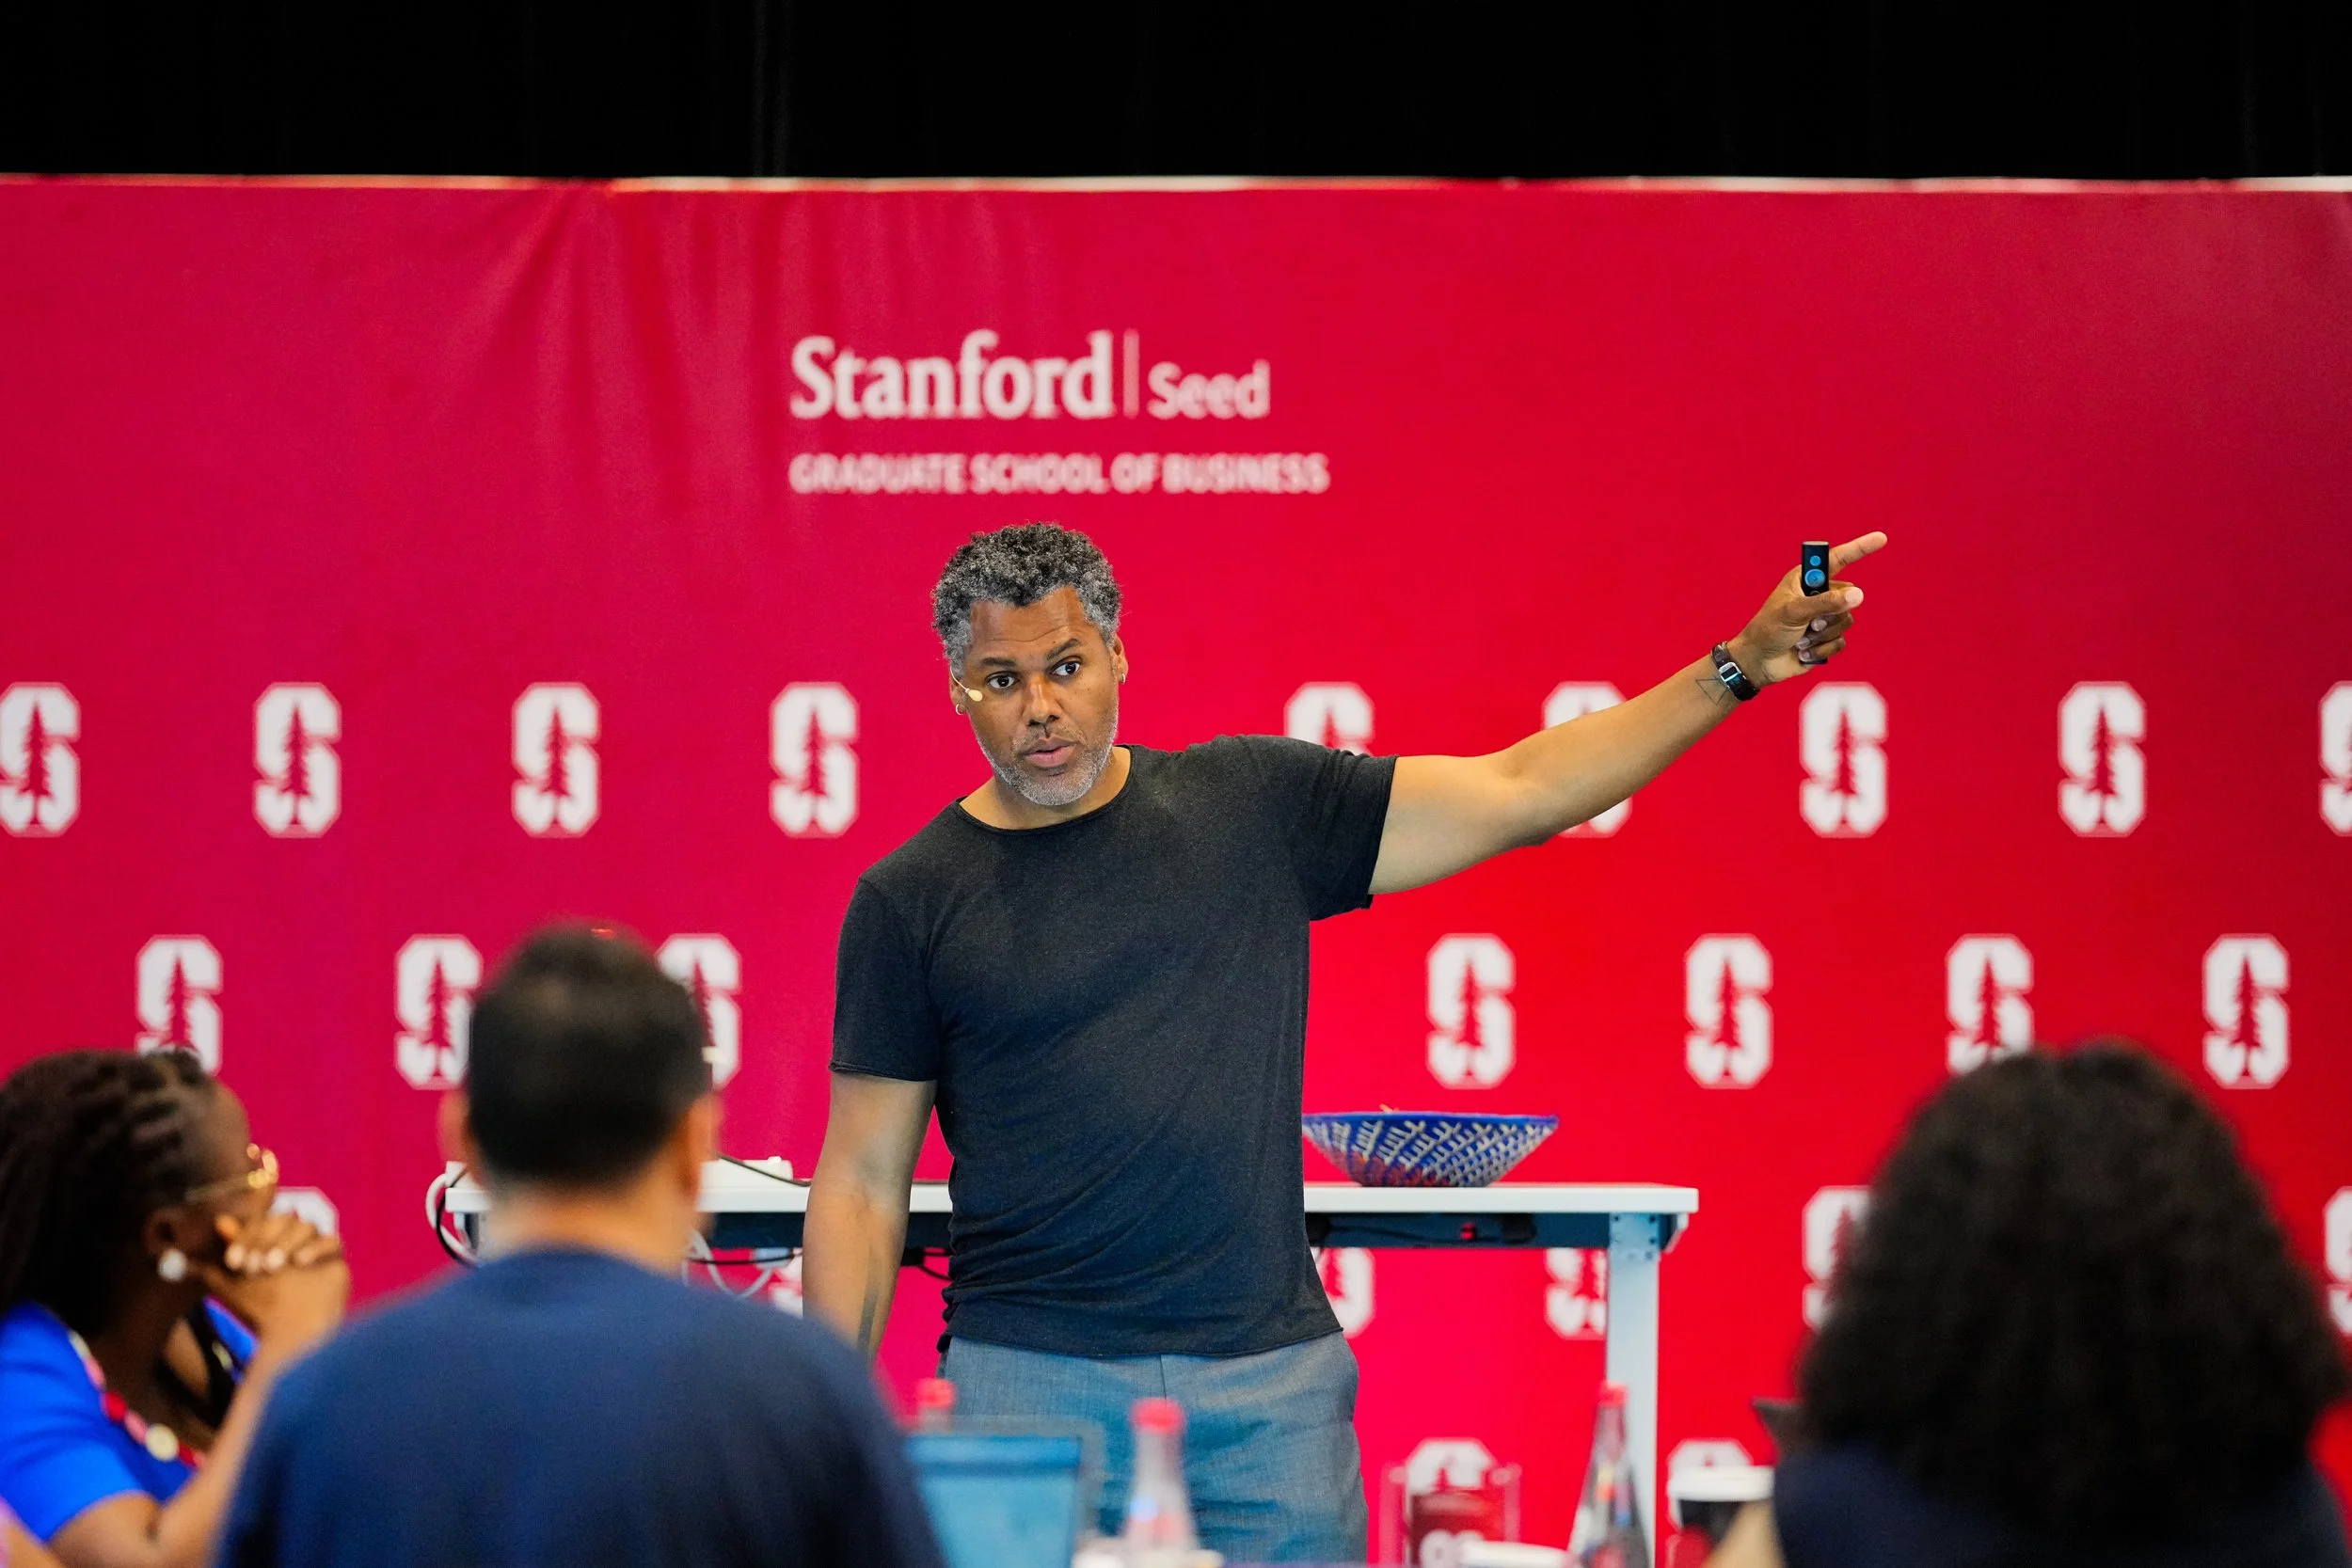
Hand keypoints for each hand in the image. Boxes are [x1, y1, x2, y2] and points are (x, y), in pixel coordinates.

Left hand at [204, 1212, 348, 1350]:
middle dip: (264, 1239)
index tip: (233, 1261)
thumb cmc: (259, 1307)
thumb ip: (230, 1252)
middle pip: (282, 1218)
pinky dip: (315, 1247)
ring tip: (272, 1266)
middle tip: (253, 1266)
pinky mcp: (336, 1258)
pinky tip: (299, 1262)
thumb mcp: (236, 1281)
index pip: (259, 1220)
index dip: (245, 1237)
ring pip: (306, 1226)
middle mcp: (294, 1236)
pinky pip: (332, 1241)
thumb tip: (221, 1221)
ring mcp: (316, 1244)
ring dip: (286, 1242)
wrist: (287, 1335)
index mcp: (270, 1236)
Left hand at [1727, 531, 1887, 684]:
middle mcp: (1818, 595)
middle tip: (1808, 624)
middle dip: (1829, 615)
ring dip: (1822, 635)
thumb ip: (1825, 602)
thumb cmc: (1768, 630)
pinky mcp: (1827, 638)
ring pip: (1846, 622)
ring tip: (1801, 639)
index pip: (1837, 559)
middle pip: (1848, 598)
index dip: (1859, 548)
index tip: (1881, 538)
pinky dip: (1822, 649)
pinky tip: (1803, 652)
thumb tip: (1857, 595)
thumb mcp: (1793, 612)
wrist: (1758, 662)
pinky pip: (1841, 642)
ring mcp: (1824, 617)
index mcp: (1806, 579)